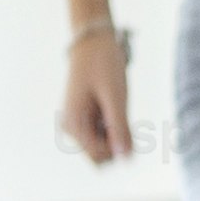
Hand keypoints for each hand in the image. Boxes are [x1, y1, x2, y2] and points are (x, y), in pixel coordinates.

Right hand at [60, 26, 133, 165]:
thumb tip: (125, 159)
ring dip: (117, 134)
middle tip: (123, 114)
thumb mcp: (115, 95)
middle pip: (101, 156)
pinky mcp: (86, 120)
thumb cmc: (103, 64)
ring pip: (104, 147)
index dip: (118, 148)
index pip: (98, 156)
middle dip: (117, 143)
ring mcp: (78, 125)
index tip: (128, 126)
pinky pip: (105, 136)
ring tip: (117, 107)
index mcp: (73, 124)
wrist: (93, 41)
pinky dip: (115, 127)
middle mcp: (72, 128)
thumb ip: (119, 127)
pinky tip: (115, 107)